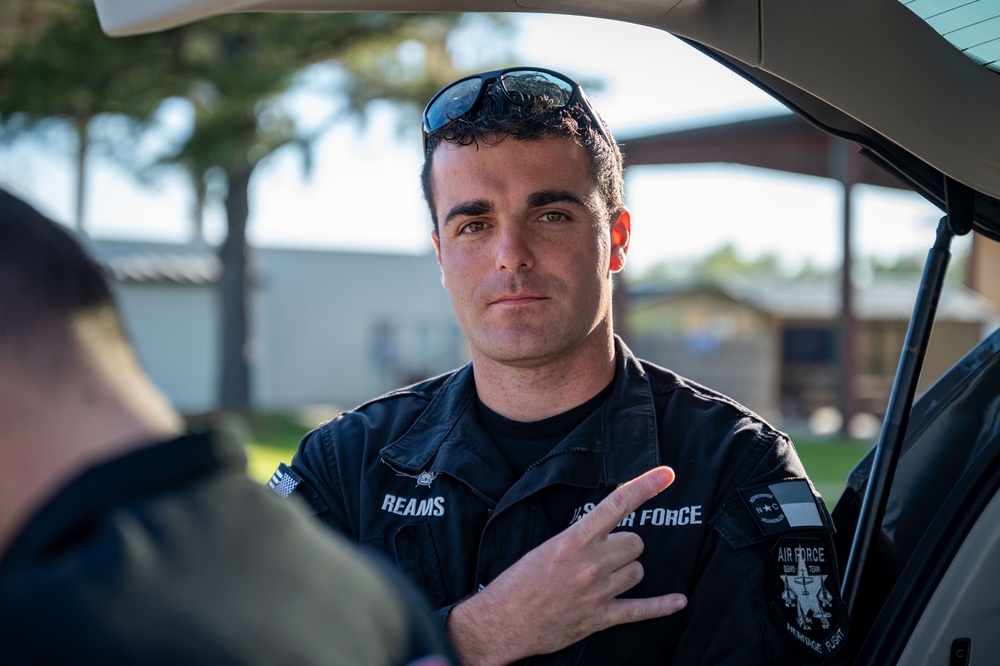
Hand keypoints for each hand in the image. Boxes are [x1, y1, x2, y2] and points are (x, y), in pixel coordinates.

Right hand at [445, 466, 687, 664]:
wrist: (502, 622)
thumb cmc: (518, 582)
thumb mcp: (545, 547)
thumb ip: (578, 539)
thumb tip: (604, 534)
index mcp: (574, 540)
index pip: (617, 504)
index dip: (645, 486)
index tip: (667, 473)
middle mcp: (591, 563)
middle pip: (634, 543)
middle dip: (623, 546)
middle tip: (603, 554)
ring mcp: (599, 592)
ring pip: (638, 571)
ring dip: (626, 571)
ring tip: (603, 578)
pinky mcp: (601, 617)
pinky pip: (642, 610)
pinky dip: (662, 606)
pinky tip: (678, 601)